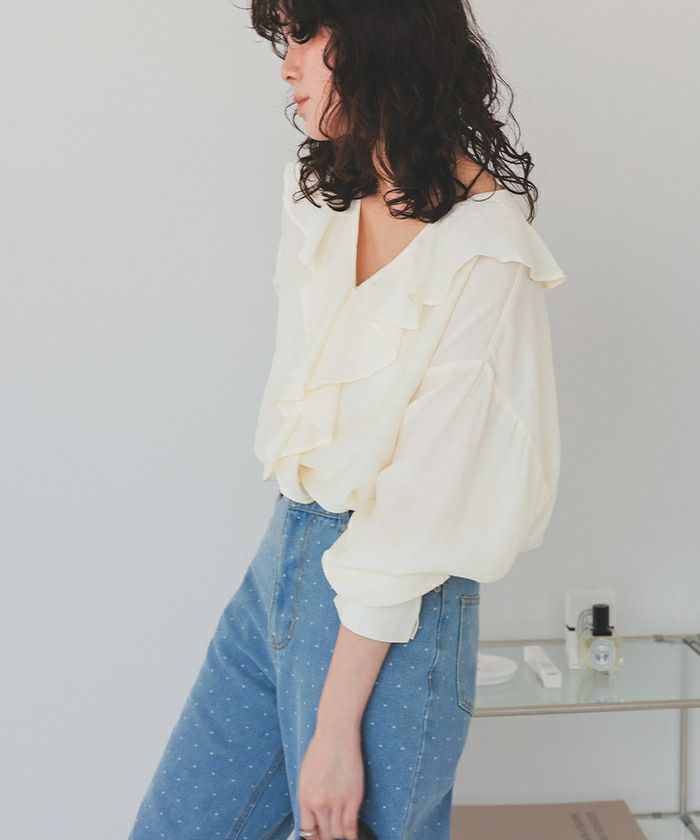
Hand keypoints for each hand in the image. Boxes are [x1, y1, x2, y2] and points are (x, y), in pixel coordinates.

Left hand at [298, 725, 363, 839]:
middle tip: (331, 833)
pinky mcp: (354, 798)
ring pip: (338, 833)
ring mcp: (337, 802)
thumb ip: (308, 798)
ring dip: (340, 833)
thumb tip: (313, 816)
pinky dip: (352, 833)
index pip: (307, 831)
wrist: (336, 734)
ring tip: (341, 830)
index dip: (314, 837)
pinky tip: (352, 834)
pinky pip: (351, 826)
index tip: (318, 836)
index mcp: (305, 798)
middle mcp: (320, 803)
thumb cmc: (321, 749)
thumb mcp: (305, 776)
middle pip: (325, 834)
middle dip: (327, 836)